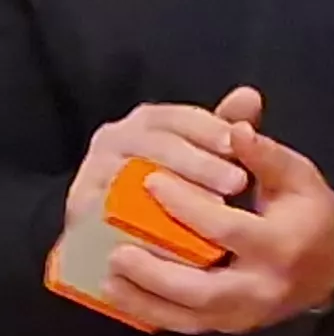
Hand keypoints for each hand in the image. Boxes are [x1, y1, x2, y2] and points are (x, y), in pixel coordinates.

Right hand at [68, 87, 257, 227]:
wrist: (120, 229)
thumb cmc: (176, 183)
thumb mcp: (205, 155)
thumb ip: (226, 129)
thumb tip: (250, 96)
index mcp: (148, 121)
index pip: (179, 117)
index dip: (209, 129)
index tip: (237, 145)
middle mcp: (115, 139)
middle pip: (158, 145)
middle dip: (200, 163)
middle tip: (238, 183)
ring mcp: (94, 172)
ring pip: (137, 180)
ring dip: (177, 195)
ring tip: (215, 210)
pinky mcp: (82, 208)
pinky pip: (117, 216)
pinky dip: (150, 227)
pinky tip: (182, 239)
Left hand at [119, 106, 333, 335]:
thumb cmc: (311, 212)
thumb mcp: (298, 177)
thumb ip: (265, 155)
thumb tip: (235, 127)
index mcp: (281, 245)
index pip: (225, 228)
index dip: (185, 205)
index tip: (149, 181)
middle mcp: (263, 286)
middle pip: (202, 289)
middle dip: (155, 274)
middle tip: (117, 251)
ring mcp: (247, 313)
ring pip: (188, 316)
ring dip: (144, 300)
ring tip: (108, 278)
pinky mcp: (232, 325)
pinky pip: (186, 325)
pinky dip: (152, 313)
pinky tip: (123, 297)